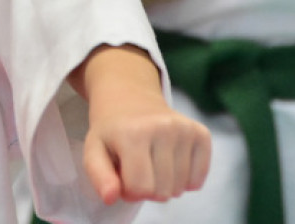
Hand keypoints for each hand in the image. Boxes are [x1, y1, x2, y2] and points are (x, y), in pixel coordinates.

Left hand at [71, 45, 210, 203]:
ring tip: (151, 162)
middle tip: (137, 167)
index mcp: (133, 133)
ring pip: (180, 188)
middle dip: (147, 188)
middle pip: (162, 191)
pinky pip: (198, 181)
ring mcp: (185, 129)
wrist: (129, 96)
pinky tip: (170, 163)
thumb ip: (99, 176)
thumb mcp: (93, 149)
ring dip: (164, 184)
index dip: (128, 190)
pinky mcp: (201, 133)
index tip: (122, 174)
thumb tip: (111, 197)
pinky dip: (184, 181)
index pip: (140, 189)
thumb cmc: (111, 129)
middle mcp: (163, 128)